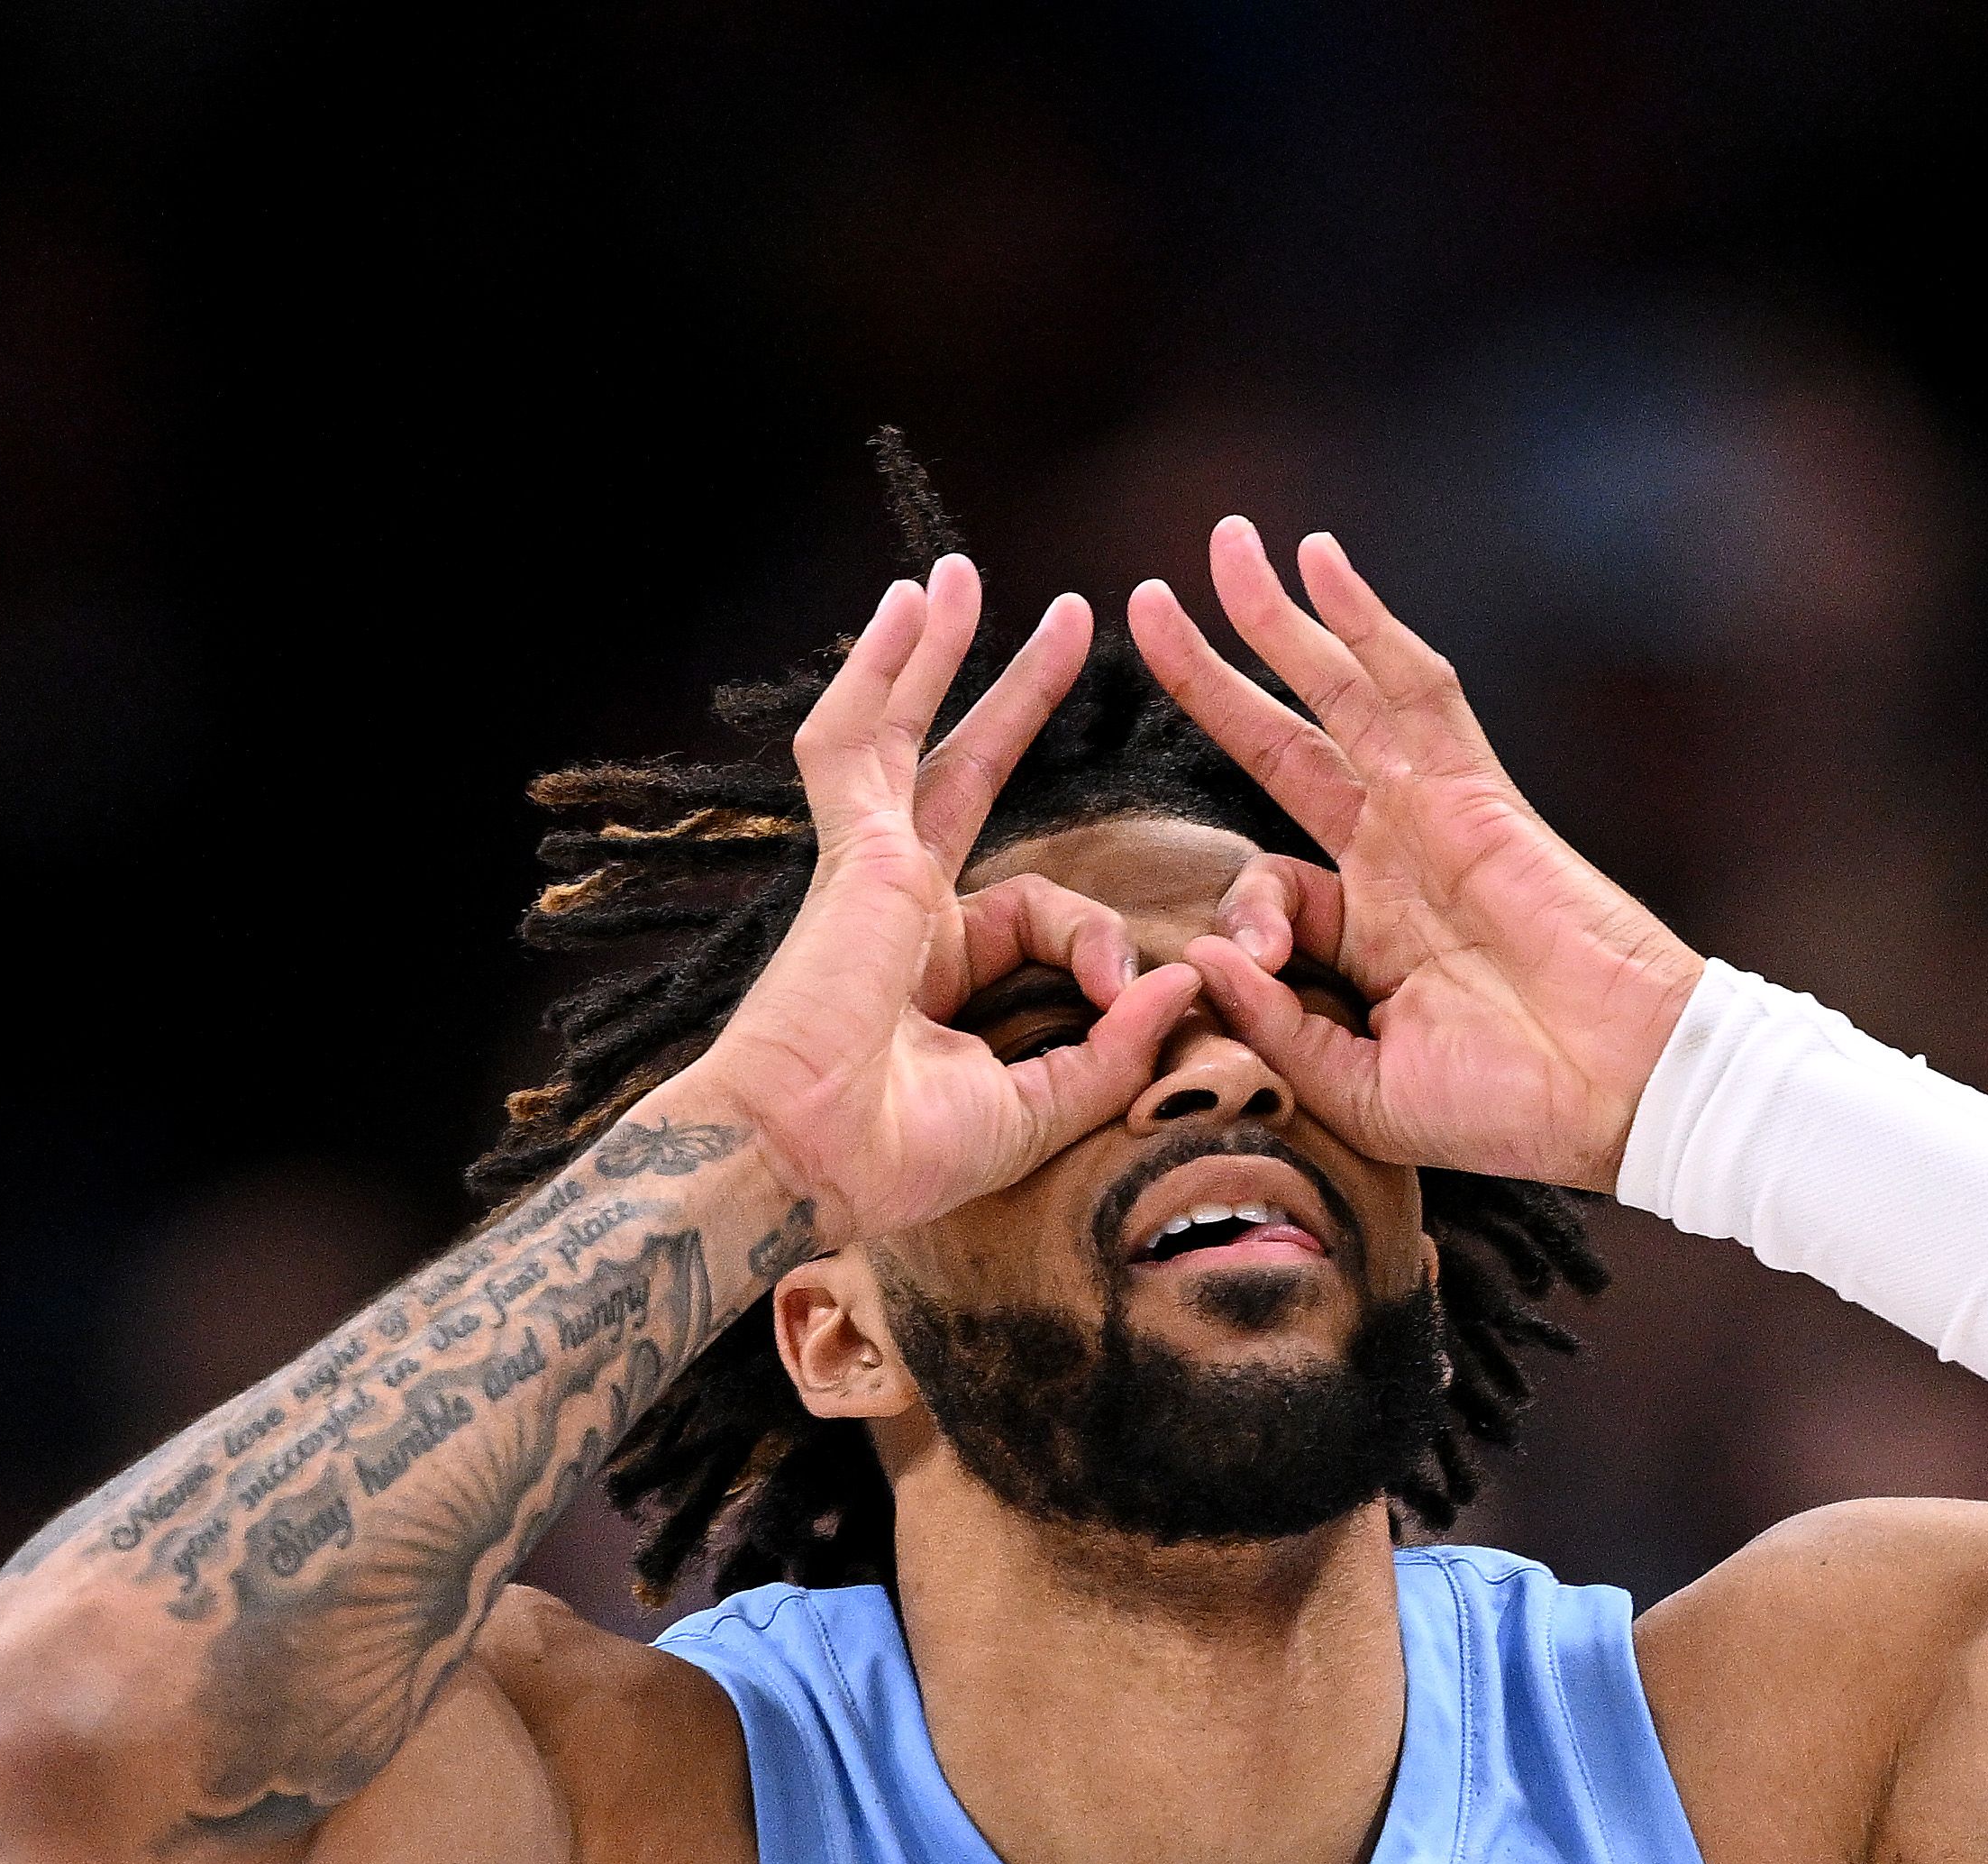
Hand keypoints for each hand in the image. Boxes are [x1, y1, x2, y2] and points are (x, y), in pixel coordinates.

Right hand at [674, 553, 1210, 1245]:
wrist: (803, 1163)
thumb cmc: (893, 1157)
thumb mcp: (1037, 1106)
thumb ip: (1112, 1052)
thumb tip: (1184, 985)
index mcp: (934, 968)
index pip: (1038, 911)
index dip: (1098, 943)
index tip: (1128, 990)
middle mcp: (897, 908)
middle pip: (961, 775)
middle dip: (1012, 700)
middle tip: (1068, 623)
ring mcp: (867, 873)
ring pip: (900, 736)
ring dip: (935, 655)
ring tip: (959, 576)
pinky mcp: (854, 854)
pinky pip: (859, 743)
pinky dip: (882, 670)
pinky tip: (908, 604)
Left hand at [1124, 520, 1702, 1192]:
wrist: (1615, 1089)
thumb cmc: (1503, 1106)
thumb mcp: (1355, 1087)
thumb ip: (1275, 1029)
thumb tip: (1205, 958)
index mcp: (1365, 934)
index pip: (1266, 887)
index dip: (1236, 923)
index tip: (1243, 972)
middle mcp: (1392, 856)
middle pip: (1282, 741)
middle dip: (1214, 673)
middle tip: (1146, 608)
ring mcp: (1430, 812)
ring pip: (1337, 691)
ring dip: (1277, 618)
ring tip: (1223, 544)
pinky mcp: (1470, 788)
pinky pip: (1411, 685)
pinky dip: (1365, 620)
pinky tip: (1318, 560)